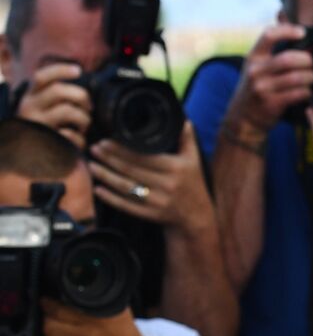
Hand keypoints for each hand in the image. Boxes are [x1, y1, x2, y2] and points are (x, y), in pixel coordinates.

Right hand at [15, 62, 89, 148]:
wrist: (31, 157)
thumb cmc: (46, 128)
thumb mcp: (44, 108)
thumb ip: (57, 96)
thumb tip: (81, 81)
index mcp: (30, 97)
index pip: (41, 77)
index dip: (60, 70)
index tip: (78, 70)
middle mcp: (29, 108)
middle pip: (58, 90)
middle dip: (81, 96)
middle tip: (89, 107)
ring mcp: (37, 125)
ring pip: (68, 111)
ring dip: (84, 118)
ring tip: (83, 126)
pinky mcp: (47, 142)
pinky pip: (71, 135)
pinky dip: (81, 139)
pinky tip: (78, 141)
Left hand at [41, 301, 149, 335]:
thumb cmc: (122, 330)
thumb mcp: (116, 309)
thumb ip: (98, 298)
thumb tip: (75, 288)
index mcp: (98, 319)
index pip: (60, 310)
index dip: (48, 304)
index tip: (46, 302)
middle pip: (50, 326)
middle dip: (48, 321)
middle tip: (52, 319)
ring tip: (56, 335)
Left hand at [89, 123, 213, 232]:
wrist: (198, 215)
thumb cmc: (194, 184)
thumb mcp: (194, 161)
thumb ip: (187, 139)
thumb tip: (182, 120)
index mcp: (175, 168)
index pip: (143, 156)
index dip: (121, 149)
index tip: (105, 142)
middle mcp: (167, 185)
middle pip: (131, 170)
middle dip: (109, 159)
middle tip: (94, 149)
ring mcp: (159, 201)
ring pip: (126, 187)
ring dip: (106, 176)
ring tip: (91, 165)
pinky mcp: (152, 215)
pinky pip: (127, 206)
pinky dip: (111, 198)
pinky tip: (98, 190)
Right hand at [226, 23, 312, 134]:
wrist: (243, 117)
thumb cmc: (256, 87)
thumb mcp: (257, 66)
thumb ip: (272, 50)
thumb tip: (287, 21)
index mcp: (254, 56)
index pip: (268, 35)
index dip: (287, 30)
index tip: (302, 32)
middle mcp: (256, 70)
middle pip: (288, 58)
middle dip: (308, 60)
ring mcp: (263, 88)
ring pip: (296, 77)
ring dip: (311, 77)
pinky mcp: (272, 104)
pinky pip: (298, 94)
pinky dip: (308, 91)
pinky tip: (309, 90)